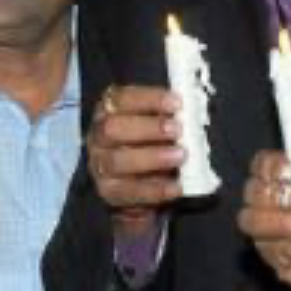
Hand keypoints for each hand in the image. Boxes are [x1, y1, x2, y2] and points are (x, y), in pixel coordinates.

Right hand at [88, 85, 184, 233]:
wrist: (143, 181)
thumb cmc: (155, 141)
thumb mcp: (159, 121)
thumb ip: (169, 115)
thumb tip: (192, 110)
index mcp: (108, 110)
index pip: (121, 98)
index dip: (149, 99)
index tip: (177, 103)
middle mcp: (98, 136)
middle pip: (112, 129)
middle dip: (147, 128)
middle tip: (178, 130)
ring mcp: (100, 165)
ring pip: (116, 161)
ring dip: (152, 158)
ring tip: (180, 156)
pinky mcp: (108, 192)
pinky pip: (126, 192)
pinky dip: (154, 189)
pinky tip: (176, 186)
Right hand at [237, 151, 290, 290]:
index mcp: (290, 182)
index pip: (263, 165)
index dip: (270, 165)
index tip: (290, 171)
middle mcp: (274, 206)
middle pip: (252, 192)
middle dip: (274, 194)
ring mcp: (271, 235)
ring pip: (252, 222)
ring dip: (277, 222)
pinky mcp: (276, 261)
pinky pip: (273, 252)